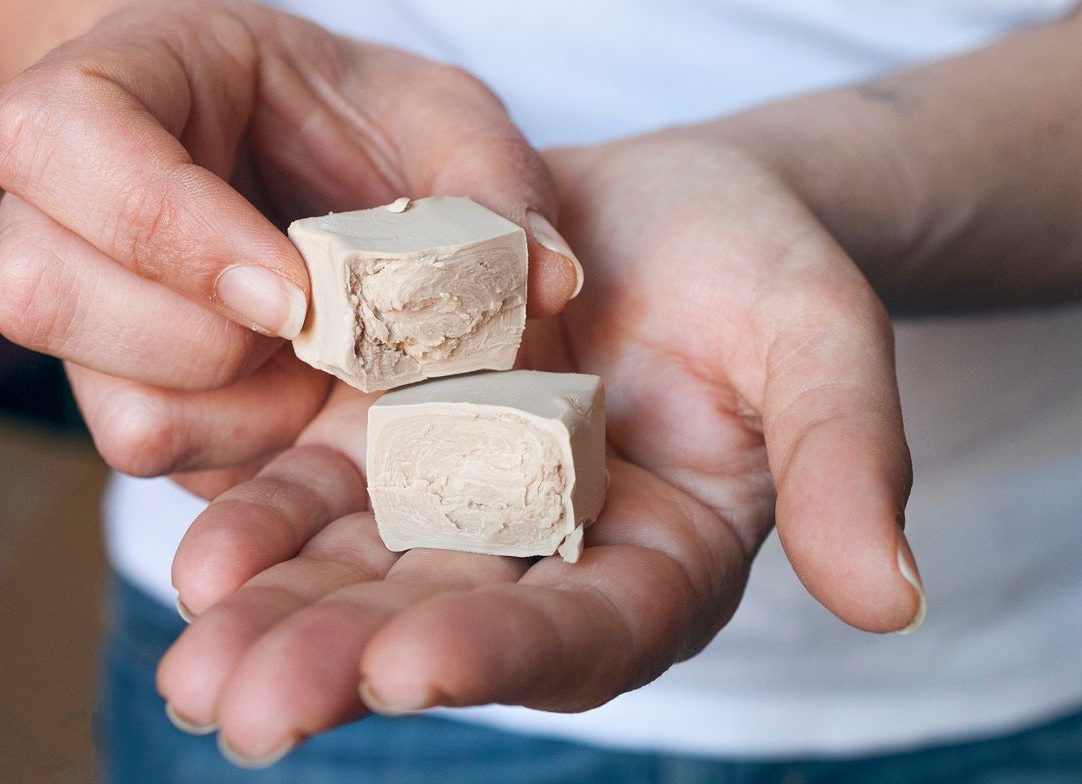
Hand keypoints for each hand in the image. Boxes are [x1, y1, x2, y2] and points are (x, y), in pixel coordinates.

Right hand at [0, 0, 580, 493]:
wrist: (309, 171)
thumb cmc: (355, 126)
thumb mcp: (441, 123)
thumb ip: (491, 187)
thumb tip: (547, 281)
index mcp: (118, 85)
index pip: (62, 137)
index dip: (168, 225)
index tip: (294, 290)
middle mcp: (65, 204)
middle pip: (42, 290)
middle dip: (204, 342)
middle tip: (317, 334)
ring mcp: (81, 307)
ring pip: (103, 400)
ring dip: (236, 413)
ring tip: (318, 369)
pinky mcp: (123, 391)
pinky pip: (152, 455)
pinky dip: (244, 452)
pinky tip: (302, 405)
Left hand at [155, 128, 924, 764]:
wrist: (657, 206)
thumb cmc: (759, 269)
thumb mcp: (820, 343)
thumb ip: (848, 463)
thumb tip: (891, 599)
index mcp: (657, 562)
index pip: (585, 632)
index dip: (504, 650)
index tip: (414, 665)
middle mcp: (543, 555)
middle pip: (446, 625)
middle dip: (346, 666)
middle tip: (246, 709)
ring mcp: (456, 502)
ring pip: (361, 573)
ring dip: (275, 617)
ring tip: (192, 661)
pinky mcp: (389, 443)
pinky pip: (317, 490)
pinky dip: (258, 521)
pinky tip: (195, 553)